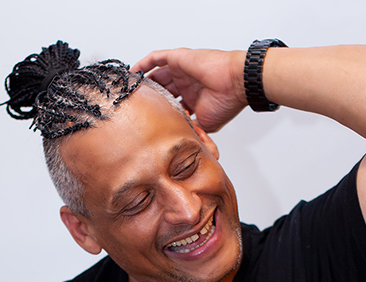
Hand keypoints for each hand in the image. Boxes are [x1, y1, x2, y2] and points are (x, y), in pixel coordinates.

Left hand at [132, 48, 246, 131]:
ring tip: (129, 91)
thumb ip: (192, 129)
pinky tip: (132, 73)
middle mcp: (186, 83)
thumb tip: (183, 139)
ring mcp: (182, 70)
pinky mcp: (178, 58)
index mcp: (193, 98)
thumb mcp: (206, 124)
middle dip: (151, 98)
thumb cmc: (226, 102)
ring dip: (145, 82)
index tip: (148, 122)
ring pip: (157, 74)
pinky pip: (156, 58)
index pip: (172, 105)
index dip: (161, 112)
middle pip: (162, 89)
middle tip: (136, 107)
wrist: (236, 83)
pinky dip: (143, 64)